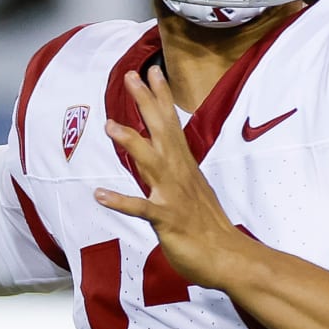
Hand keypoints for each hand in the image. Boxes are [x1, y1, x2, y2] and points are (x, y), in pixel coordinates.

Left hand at [94, 66, 250, 288]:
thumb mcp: (192, 190)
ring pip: (151, 163)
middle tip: (131, 76)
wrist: (228, 257)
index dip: (161, 97)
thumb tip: (168, 155)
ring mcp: (173, 196)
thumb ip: (177, 170)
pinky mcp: (167, 220)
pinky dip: (121, 201)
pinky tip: (100, 195)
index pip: (172, 124)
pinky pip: (141, 209)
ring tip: (110, 125)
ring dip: (131, 143)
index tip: (152, 71)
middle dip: (146, 103)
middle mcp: (179, 174)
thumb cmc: (208, 227)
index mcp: (184, 166)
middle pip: (161, 131)